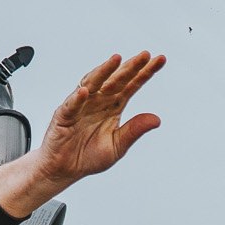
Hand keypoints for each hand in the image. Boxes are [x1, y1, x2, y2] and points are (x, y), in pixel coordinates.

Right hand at [0, 52, 163, 215]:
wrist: (64, 169)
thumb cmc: (88, 156)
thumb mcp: (117, 145)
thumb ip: (134, 131)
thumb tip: (156, 119)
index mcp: (113, 106)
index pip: (132, 85)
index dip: (145, 72)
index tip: (160, 60)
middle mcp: (99, 100)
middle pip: (116, 79)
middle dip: (130, 66)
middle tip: (145, 55)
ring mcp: (81, 105)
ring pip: (93, 83)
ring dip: (104, 71)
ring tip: (116, 60)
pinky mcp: (64, 116)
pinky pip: (71, 105)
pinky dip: (77, 98)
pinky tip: (85, 91)